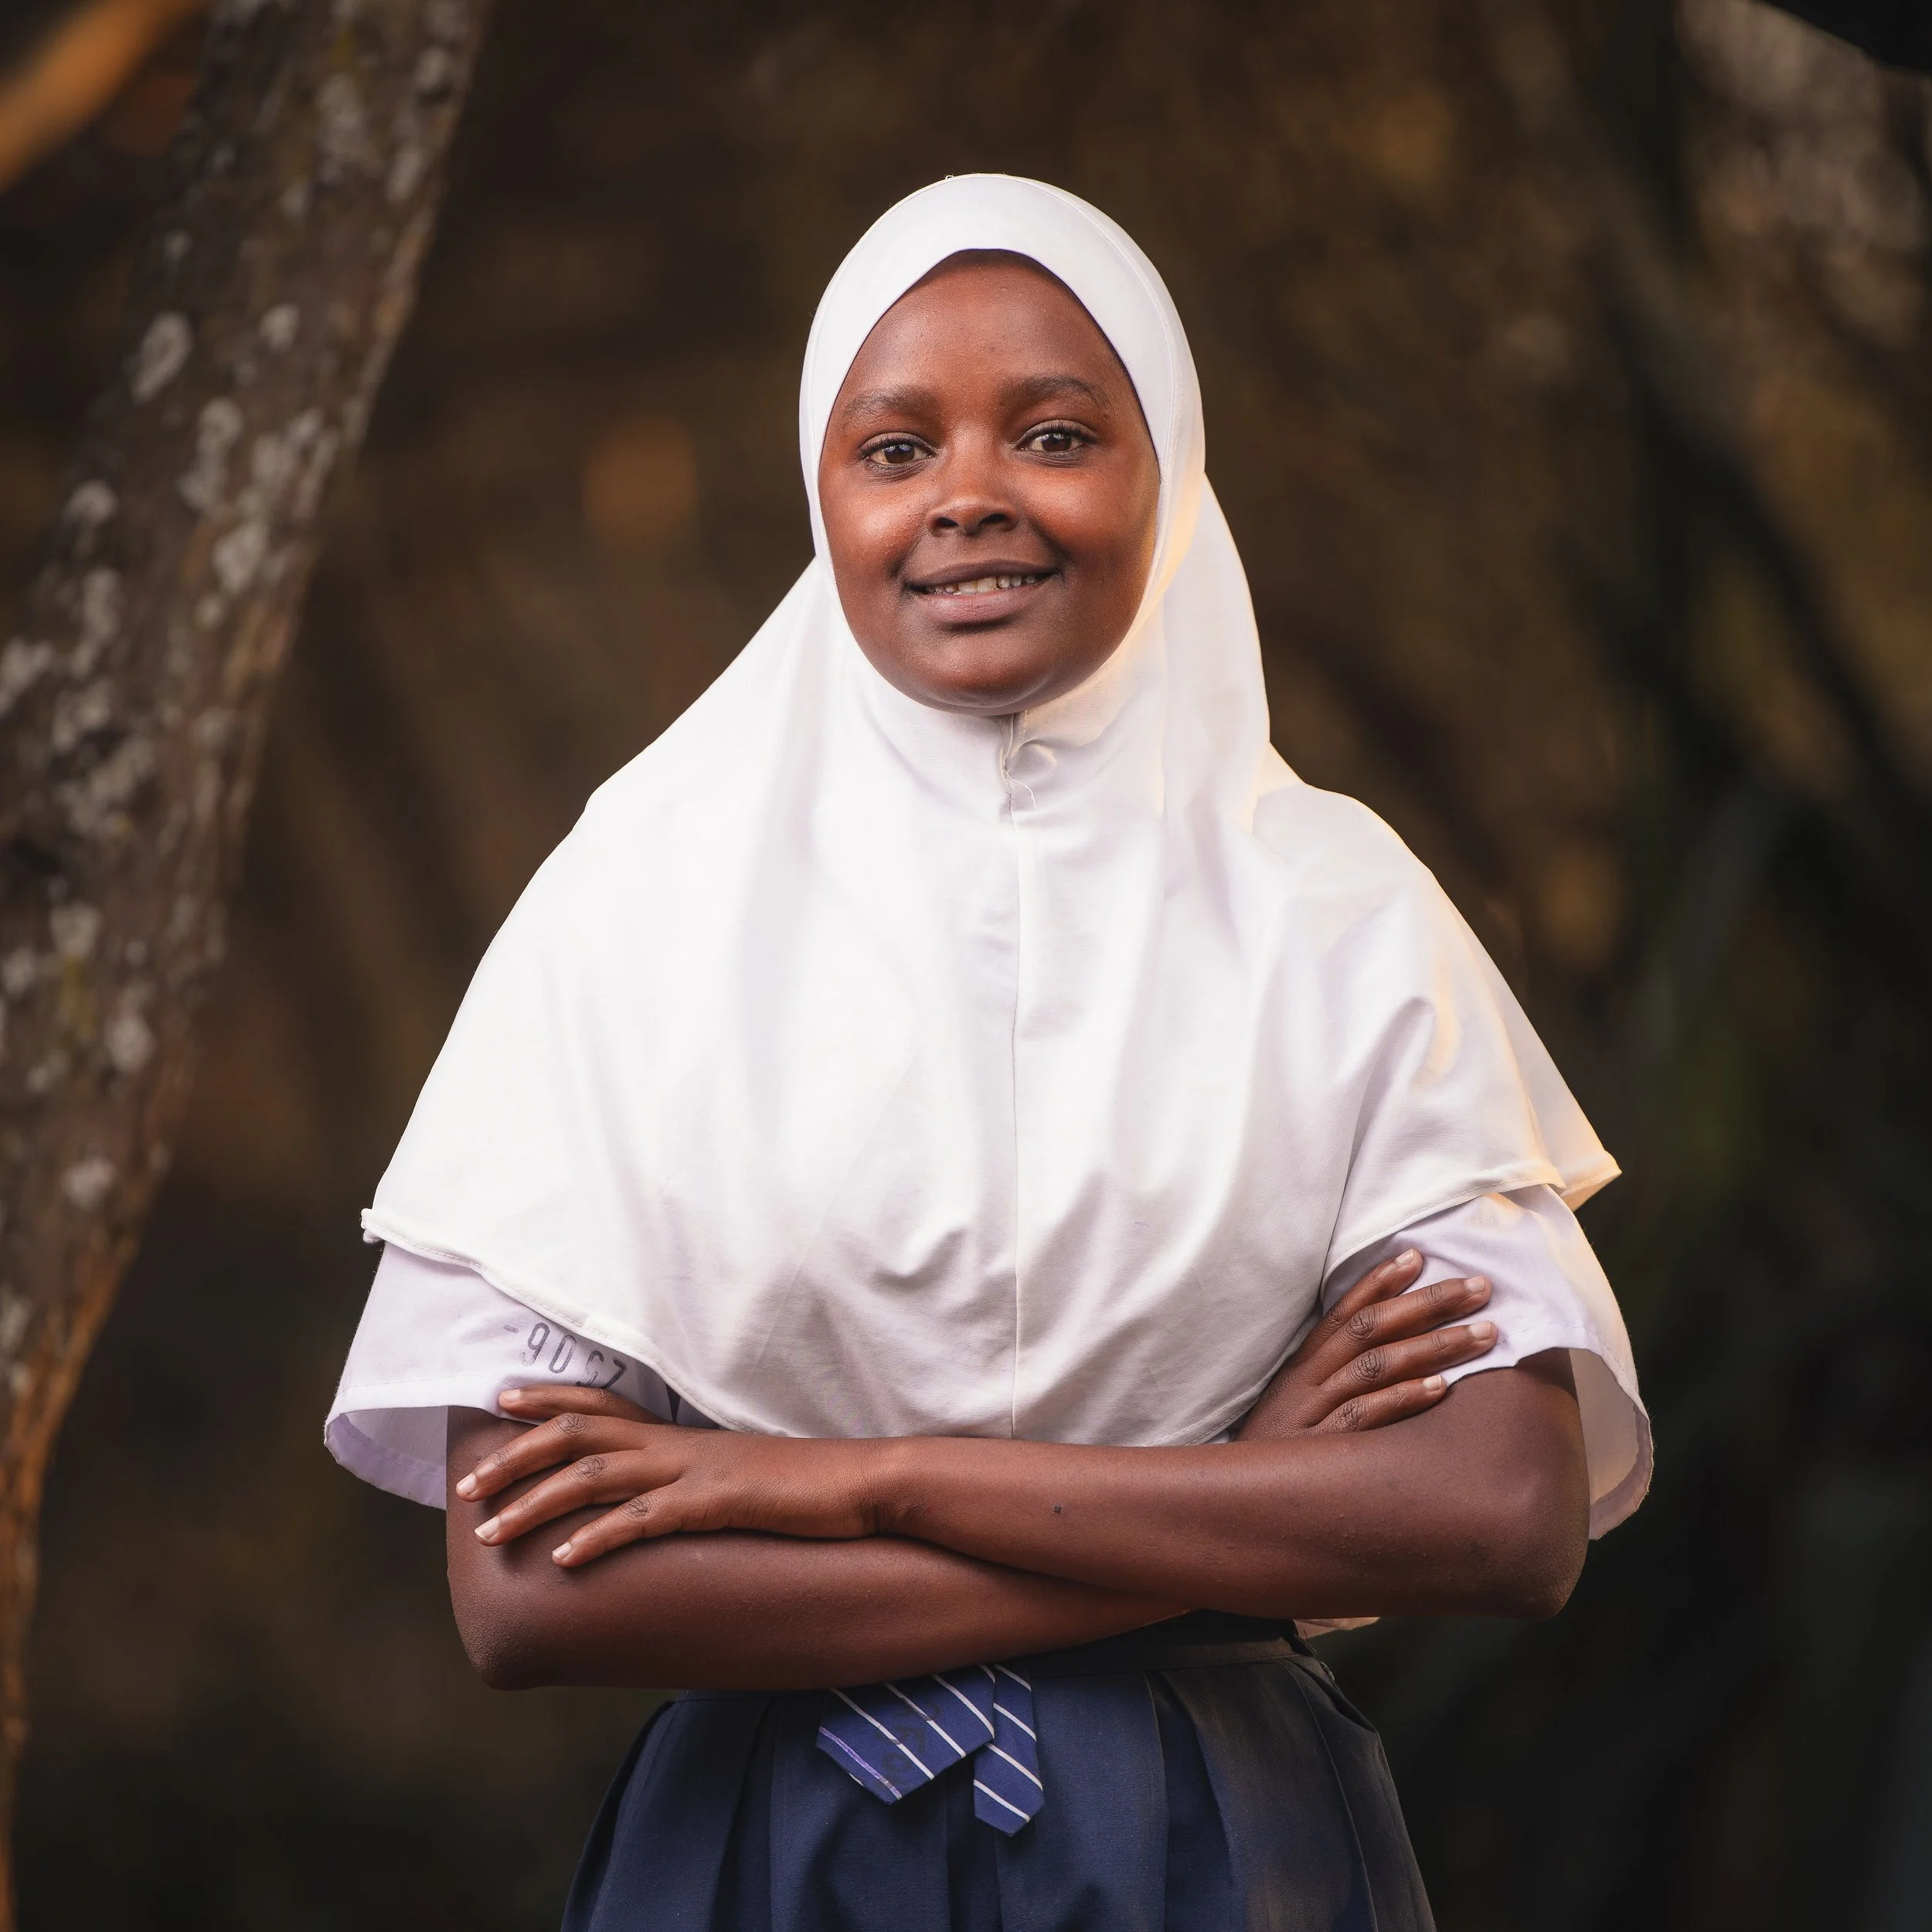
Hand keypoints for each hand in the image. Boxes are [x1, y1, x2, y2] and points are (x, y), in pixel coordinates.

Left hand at [456, 1390, 884, 1567]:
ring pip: (595, 1476)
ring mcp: (695, 1472)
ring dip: (534, 1502)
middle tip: (466, 1487)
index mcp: (681, 1436)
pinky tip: (564, 1559)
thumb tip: (664, 1500)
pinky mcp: (716, 1504)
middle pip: (579, 1436)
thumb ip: (696, 1480)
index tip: (500, 1401)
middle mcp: (677, 1445)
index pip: (602, 1405)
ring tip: (488, 1531)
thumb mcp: (739, 1475)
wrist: (864, 1484)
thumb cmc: (804, 1487)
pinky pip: (645, 1520)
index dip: (548, 1400)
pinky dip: (598, 1537)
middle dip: (516, 1458)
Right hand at [1235, 1249, 1496, 1440]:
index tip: (1419, 1255)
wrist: (1234, 1503)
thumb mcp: (1297, 1410)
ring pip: (1376, 1366)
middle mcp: (1307, 1381)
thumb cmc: (1278, 1456)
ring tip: (1483, 1333)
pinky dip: (1402, 1398)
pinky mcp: (1319, 1450)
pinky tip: (1440, 1387)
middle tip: (1479, 1286)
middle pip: (1370, 1328)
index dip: (1379, 1281)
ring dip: (1434, 1344)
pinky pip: (1364, 1417)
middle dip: (1428, 1302)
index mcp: (1303, 1366)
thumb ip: (1334, 1382)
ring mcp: (1313, 1413)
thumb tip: (1395, 1358)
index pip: (1343, 1312)